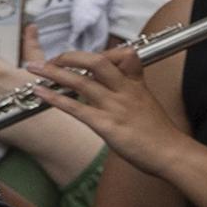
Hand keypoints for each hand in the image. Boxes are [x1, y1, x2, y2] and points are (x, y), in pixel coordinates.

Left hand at [26, 47, 182, 163]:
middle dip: (71, 56)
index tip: (86, 58)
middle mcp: (125, 91)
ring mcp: (115, 107)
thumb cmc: (160, 134)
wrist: (172, 154)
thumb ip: (132, 95)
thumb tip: (115, 92)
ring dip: (54, 72)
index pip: (124, 55)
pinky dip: (55, 97)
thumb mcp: (149, 105)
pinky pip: (76, 107)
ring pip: (81, 82)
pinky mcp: (106, 125)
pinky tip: (40, 92)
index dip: (104, 52)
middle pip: (97, 61)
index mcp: (137, 85)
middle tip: (54, 58)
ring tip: (35, 68)